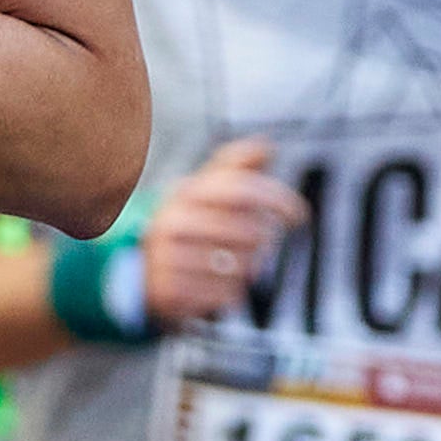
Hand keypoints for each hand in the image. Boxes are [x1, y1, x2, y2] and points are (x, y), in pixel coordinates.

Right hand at [140, 137, 310, 326]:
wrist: (141, 273)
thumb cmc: (190, 227)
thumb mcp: (206, 192)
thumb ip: (235, 168)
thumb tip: (265, 145)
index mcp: (184, 193)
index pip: (241, 189)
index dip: (277, 199)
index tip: (299, 216)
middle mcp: (171, 222)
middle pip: (249, 232)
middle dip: (264, 242)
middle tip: (258, 247)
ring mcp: (166, 258)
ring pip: (242, 266)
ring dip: (249, 269)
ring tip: (231, 265)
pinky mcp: (169, 292)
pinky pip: (226, 294)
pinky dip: (231, 292)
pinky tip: (217, 284)